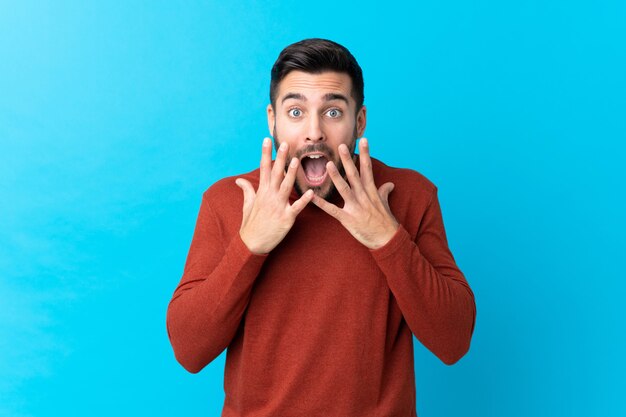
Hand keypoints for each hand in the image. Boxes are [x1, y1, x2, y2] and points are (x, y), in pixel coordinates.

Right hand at [235, 138, 313, 253]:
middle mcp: (269, 197)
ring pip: (286, 186)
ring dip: (291, 173)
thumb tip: (239, 180)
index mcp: (261, 192)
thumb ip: (247, 190)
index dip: (265, 153)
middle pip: (276, 173)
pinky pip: (297, 207)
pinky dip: (304, 200)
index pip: (264, 168)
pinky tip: (311, 192)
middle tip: (285, 144)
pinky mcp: (286, 218)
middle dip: (280, 158)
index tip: (266, 140)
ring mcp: (278, 207)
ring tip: (297, 160)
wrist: (252, 244)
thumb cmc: (250, 224)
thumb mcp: (247, 205)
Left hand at [312, 138, 398, 249]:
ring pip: (344, 188)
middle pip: (354, 174)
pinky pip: (332, 210)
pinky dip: (322, 204)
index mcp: (371, 191)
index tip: (363, 140)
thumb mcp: (385, 204)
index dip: (365, 154)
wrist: (387, 239)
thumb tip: (389, 184)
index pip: (368, 168)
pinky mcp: (348, 218)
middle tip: (341, 146)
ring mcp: (355, 207)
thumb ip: (384, 192)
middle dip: (348, 160)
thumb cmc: (386, 222)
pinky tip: (312, 197)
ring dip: (336, 177)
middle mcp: (364, 196)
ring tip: (327, 164)